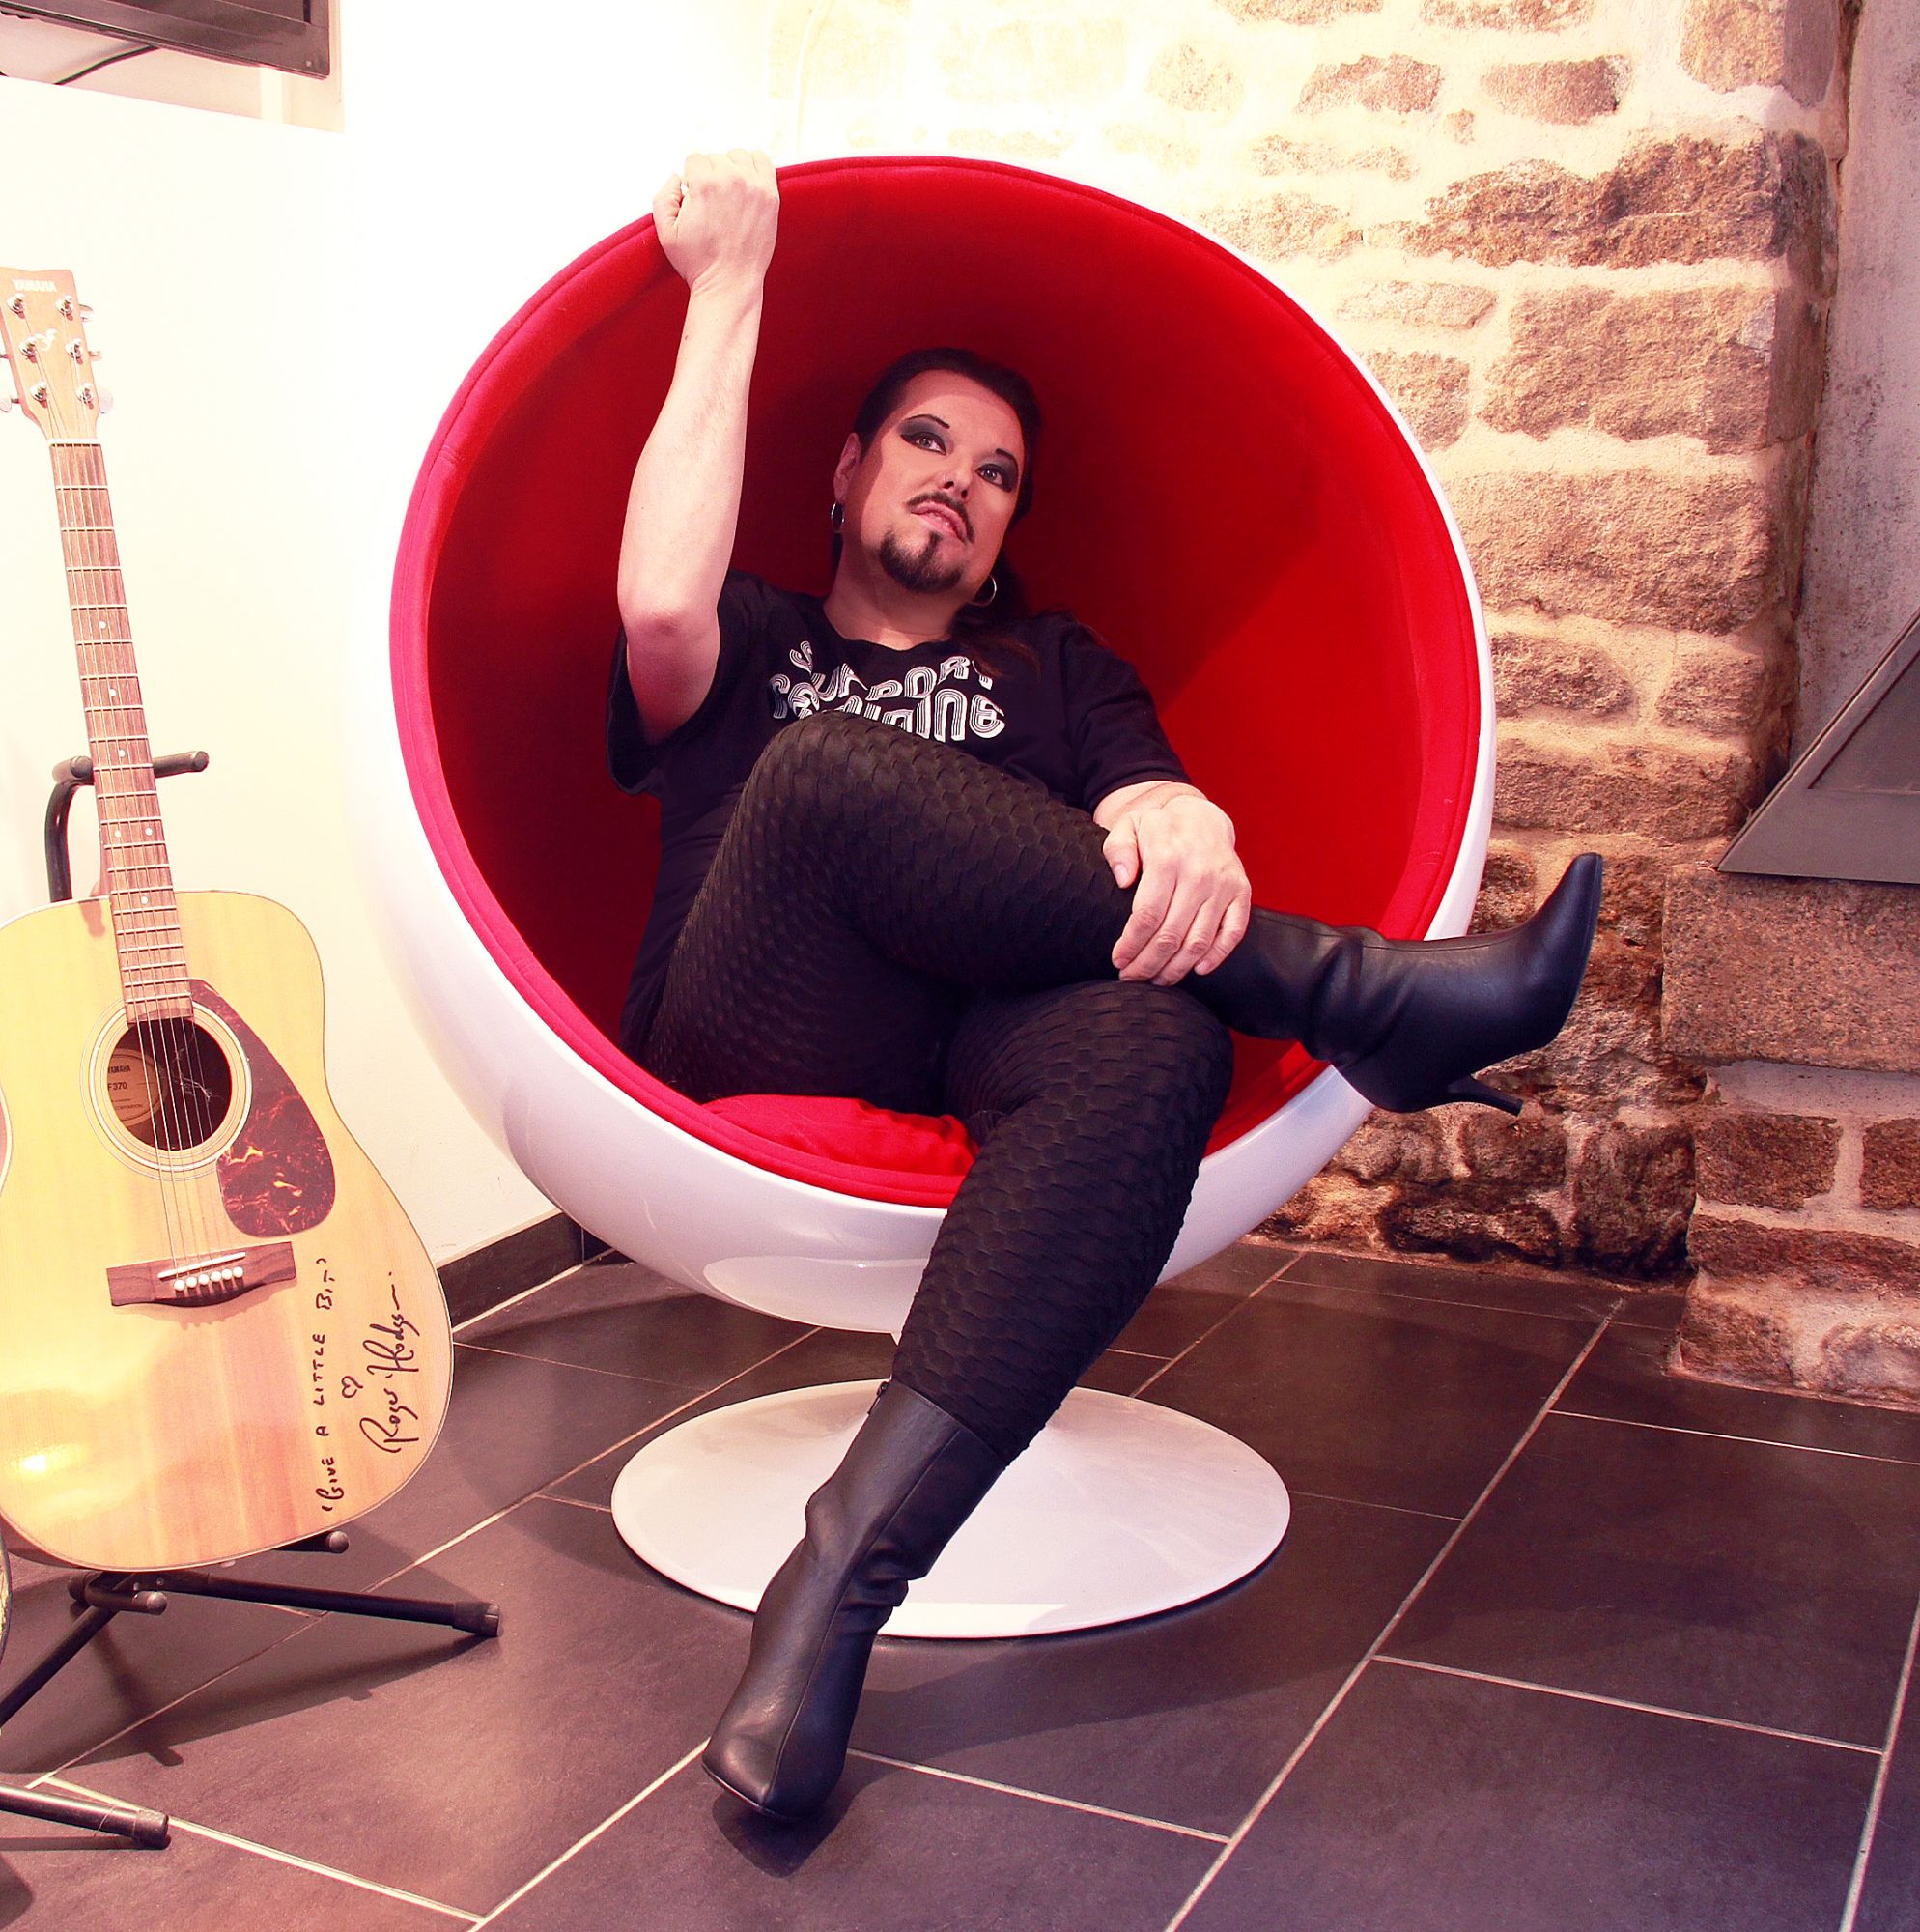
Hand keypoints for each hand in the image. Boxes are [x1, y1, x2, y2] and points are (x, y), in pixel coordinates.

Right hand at [654, 149, 778, 294]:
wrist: (729, 284)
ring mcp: (754, 187)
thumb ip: (663, 197)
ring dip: (731, 170)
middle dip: (710, 176)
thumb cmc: (698, 262)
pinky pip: (763, 161)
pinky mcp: (770, 196)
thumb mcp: (665, 232)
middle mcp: (732, 179)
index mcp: (705, 184)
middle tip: (712, 204)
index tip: (696, 200)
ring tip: (728, 195)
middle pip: (715, 158)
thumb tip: (678, 177)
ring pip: (738, 157)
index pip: (694, 160)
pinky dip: (754, 166)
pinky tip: (746, 184)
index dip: (691, 181)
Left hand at [1106, 793, 1251, 984]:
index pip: (1147, 915)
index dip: (1131, 944)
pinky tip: (1196, 970)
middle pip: (1171, 934)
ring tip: (1157, 979)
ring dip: (1177, 968)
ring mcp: (1223, 885)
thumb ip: (1119, 850)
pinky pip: (1233, 932)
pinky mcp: (1241, 892)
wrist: (1200, 816)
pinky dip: (1217, 956)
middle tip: (1132, 977)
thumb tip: (1123, 880)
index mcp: (1168, 858)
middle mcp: (1199, 874)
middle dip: (1148, 963)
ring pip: (1199, 941)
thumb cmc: (1158, 828)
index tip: (1118, 960)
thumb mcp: (1129, 827)